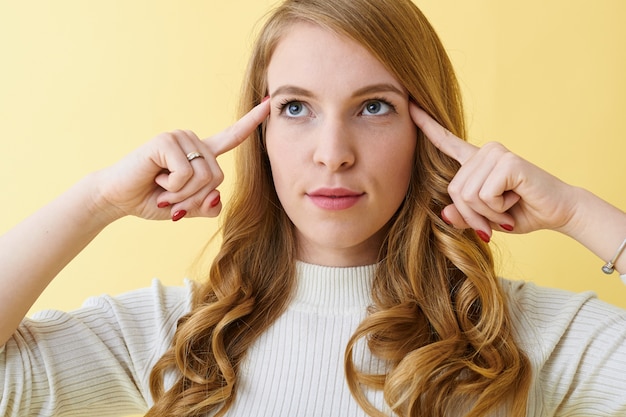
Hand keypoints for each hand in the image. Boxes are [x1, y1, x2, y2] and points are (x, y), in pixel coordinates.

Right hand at [93, 99, 269, 221]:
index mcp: (201, 154)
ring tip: (161, 187)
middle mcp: (193, 141)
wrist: (118, 198)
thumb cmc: (152, 200)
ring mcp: (180, 138)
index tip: (268, 104)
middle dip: (194, 198)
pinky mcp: (166, 141)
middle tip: (170, 197)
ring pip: (203, 178)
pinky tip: (155, 177)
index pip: (232, 137)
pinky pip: (186, 174)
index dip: (251, 123)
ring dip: (181, 195)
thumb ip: (206, 206)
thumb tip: (216, 197)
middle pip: (217, 177)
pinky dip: (171, 187)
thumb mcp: (186, 208)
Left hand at [410, 103, 578, 241]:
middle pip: (454, 191)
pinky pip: (484, 196)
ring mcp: (496, 154)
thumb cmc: (522, 212)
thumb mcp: (485, 219)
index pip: (447, 141)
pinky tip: (516, 198)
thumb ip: (464, 216)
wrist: (560, 211)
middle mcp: (484, 152)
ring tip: (509, 205)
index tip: (410, 105)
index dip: (427, 126)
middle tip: (499, 216)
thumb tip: (443, 214)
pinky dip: (498, 208)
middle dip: (473, 215)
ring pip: (467, 196)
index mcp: (476, 161)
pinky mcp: (507, 162)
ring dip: (488, 213)